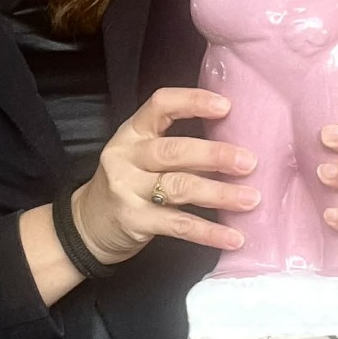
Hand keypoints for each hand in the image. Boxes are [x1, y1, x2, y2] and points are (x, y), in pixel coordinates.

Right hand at [72, 88, 260, 264]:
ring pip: (178, 187)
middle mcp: (127, 156)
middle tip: (249, 161)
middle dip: (214, 155)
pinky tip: (234, 237)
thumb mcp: (140, 154)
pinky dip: (209, 232)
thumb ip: (175, 146)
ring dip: (219, 194)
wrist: (86, 224)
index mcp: (131, 132)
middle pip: (173, 150)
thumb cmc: (128, 182)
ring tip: (251, 199)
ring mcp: (127, 189)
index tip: (227, 107)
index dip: (193, 102)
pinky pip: (177, 225)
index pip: (160, 105)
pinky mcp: (134, 221)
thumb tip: (235, 144)